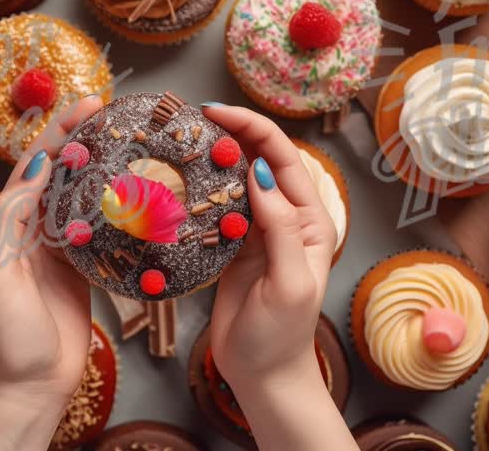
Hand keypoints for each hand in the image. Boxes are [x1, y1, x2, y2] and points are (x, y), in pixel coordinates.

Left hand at [0, 96, 102, 450]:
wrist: (31, 386)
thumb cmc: (9, 338)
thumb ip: (9, 223)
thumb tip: (34, 170)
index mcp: (10, 226)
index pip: (36, 165)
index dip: (61, 132)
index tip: (89, 105)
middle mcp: (34, 231)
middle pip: (63, 173)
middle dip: (86, 140)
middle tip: (117, 115)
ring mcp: (62, 249)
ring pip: (84, 196)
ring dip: (105, 167)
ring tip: (132, 144)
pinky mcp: (84, 270)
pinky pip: (102, 229)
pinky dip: (118, 208)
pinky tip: (139, 195)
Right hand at [202, 104, 356, 450]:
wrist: (263, 375)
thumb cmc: (281, 336)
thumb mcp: (289, 282)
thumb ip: (280, 227)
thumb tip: (259, 173)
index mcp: (309, 220)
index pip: (282, 158)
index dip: (252, 128)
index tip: (216, 112)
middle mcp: (286, 218)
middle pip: (258, 159)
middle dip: (231, 132)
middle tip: (193, 117)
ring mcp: (257, 230)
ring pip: (235, 180)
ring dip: (213, 157)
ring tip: (182, 137)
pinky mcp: (232, 245)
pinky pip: (217, 207)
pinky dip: (200, 189)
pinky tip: (179, 178)